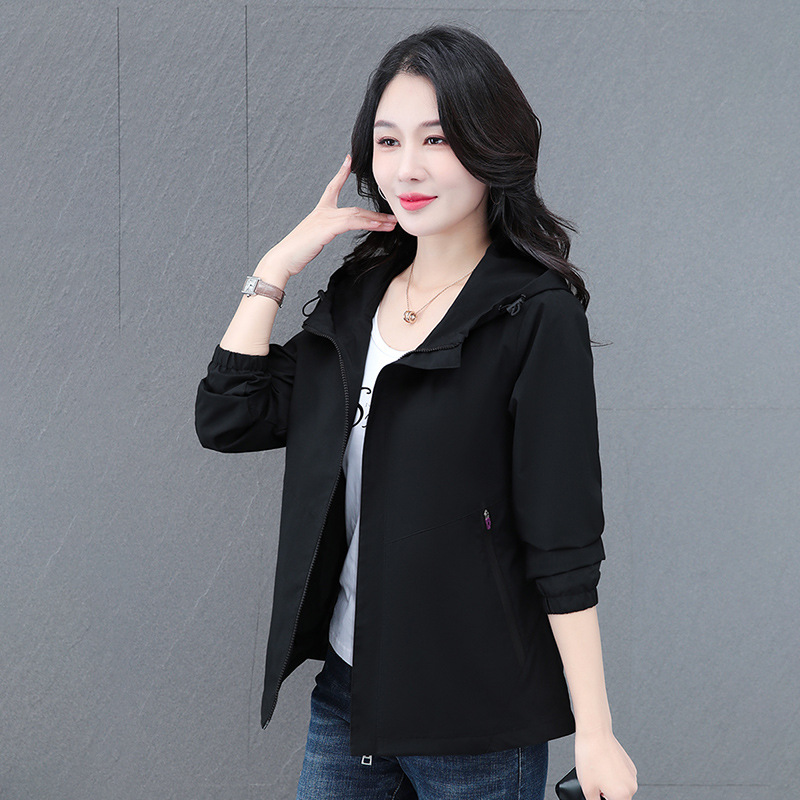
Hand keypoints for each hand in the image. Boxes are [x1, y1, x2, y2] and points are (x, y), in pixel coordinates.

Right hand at [261, 154, 397, 278]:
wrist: (284, 258)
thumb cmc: (297, 252)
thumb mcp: (314, 239)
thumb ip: (324, 233)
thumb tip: (328, 234)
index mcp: (319, 211)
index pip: (332, 187)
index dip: (341, 173)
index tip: (349, 160)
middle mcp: (322, 212)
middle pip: (354, 208)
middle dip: (375, 213)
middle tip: (392, 217)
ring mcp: (324, 218)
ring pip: (356, 215)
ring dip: (376, 220)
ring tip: (391, 224)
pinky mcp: (326, 228)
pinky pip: (351, 222)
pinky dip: (366, 223)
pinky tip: (378, 226)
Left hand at [574, 728, 637, 799]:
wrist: (594, 734)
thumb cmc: (591, 757)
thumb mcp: (587, 788)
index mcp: (623, 795)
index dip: (602, 799)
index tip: (598, 794)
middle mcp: (631, 786)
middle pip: (619, 798)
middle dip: (606, 794)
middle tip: (595, 784)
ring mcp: (632, 774)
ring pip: (620, 787)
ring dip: (610, 784)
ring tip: (597, 772)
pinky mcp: (629, 764)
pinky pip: (621, 776)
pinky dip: (613, 775)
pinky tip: (602, 765)